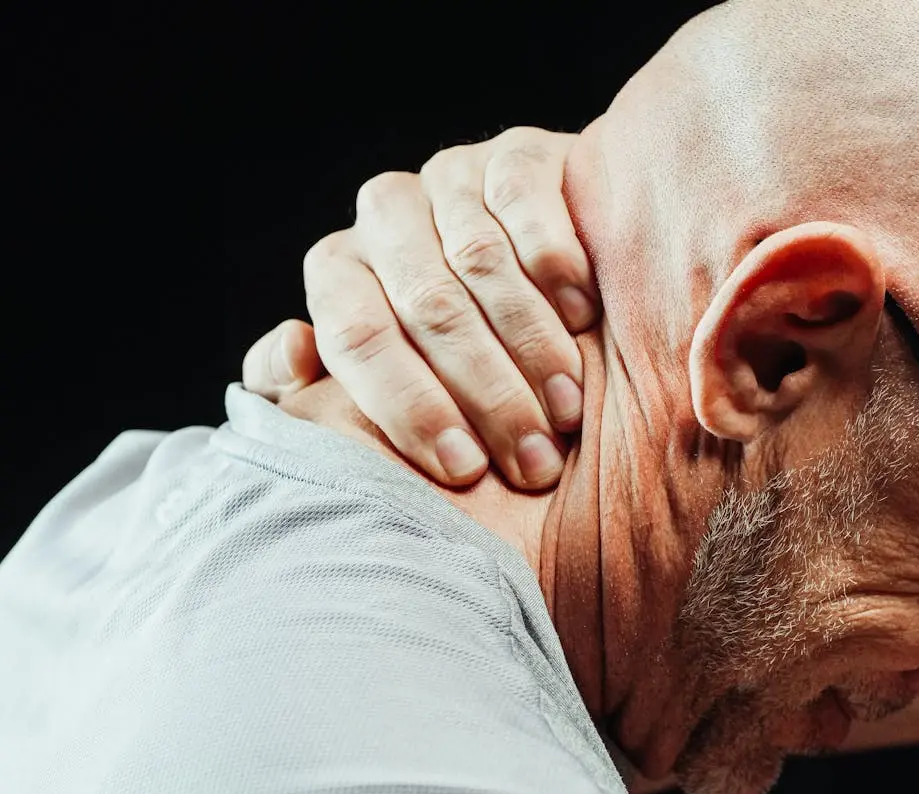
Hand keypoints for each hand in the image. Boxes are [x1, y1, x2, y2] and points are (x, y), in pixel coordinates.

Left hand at [242, 127, 597, 489]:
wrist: (543, 285)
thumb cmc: (449, 362)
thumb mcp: (376, 384)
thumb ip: (307, 387)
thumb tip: (292, 348)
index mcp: (339, 270)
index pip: (356, 334)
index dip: (408, 406)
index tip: (462, 469)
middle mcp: (385, 215)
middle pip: (427, 305)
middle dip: (485, 394)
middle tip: (532, 460)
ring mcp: (450, 179)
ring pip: (479, 259)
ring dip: (529, 344)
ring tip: (566, 409)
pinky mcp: (516, 153)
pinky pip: (523, 198)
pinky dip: (554, 262)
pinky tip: (581, 317)